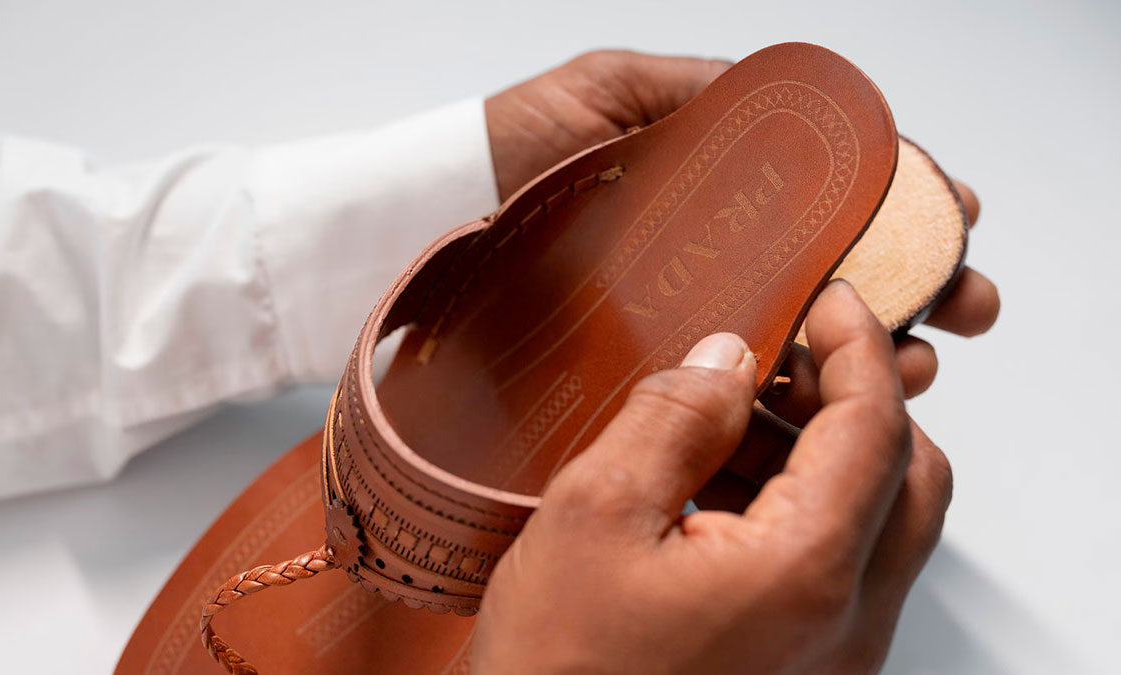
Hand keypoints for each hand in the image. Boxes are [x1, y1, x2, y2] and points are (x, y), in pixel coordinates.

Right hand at [473, 281, 951, 673]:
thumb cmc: (557, 672)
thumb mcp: (594, 515)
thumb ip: (673, 418)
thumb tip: (725, 359)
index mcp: (803, 574)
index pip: (874, 430)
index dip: (858, 349)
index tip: (829, 304)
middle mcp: (844, 626)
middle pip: (909, 481)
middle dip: (855, 405)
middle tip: (787, 361)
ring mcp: (831, 658)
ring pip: (877, 526)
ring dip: (822, 458)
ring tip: (730, 424)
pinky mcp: (803, 673)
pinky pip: (837, 572)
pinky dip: (800, 512)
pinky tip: (719, 489)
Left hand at [484, 50, 999, 399]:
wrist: (420, 225)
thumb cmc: (506, 151)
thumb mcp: (609, 90)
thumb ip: (696, 92)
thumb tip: (792, 99)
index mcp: (714, 194)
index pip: (829, 200)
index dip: (902, 206)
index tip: (956, 215)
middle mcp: (707, 263)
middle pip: (836, 279)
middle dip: (919, 289)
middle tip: (964, 306)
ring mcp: (679, 325)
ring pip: (799, 346)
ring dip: (877, 357)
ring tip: (915, 363)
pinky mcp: (644, 379)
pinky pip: (732, 399)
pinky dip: (794, 408)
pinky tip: (834, 409)